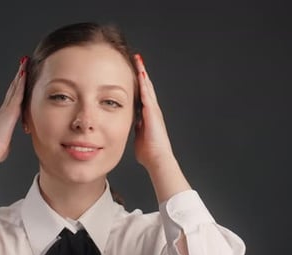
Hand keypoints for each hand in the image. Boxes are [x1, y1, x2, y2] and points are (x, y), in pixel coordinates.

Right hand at [0, 56, 27, 161]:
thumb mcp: (3, 144)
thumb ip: (4, 143)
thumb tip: (3, 150)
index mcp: (6, 115)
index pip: (13, 97)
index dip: (16, 86)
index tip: (20, 76)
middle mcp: (6, 108)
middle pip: (14, 87)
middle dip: (19, 75)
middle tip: (23, 63)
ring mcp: (8, 107)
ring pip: (15, 87)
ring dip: (20, 74)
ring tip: (24, 62)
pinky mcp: (11, 109)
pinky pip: (17, 93)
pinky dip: (21, 84)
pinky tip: (25, 74)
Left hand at [133, 54, 174, 170]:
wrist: (158, 159)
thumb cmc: (149, 153)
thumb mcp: (139, 137)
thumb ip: (137, 130)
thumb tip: (132, 127)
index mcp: (148, 116)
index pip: (142, 95)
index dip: (139, 83)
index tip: (134, 72)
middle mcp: (152, 110)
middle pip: (146, 87)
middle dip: (141, 73)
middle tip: (137, 59)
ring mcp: (153, 111)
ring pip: (147, 87)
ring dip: (143, 73)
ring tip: (138, 60)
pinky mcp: (152, 113)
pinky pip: (147, 95)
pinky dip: (144, 84)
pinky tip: (140, 74)